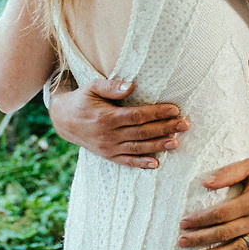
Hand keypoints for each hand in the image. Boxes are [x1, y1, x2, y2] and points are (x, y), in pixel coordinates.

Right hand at [48, 75, 188, 168]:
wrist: (63, 120)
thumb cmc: (82, 100)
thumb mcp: (92, 87)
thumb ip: (111, 86)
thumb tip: (131, 86)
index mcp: (106, 117)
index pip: (137, 115)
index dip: (157, 113)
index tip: (175, 109)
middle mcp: (109, 135)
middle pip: (142, 132)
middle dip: (165, 128)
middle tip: (185, 124)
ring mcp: (108, 148)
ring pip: (138, 148)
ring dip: (158, 146)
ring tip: (177, 142)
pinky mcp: (108, 156)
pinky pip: (126, 162)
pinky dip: (141, 164)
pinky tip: (156, 163)